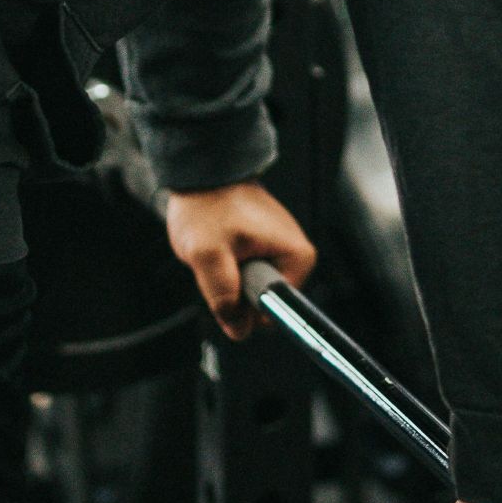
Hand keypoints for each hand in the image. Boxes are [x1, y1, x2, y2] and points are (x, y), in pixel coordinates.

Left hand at [165, 181, 316, 338]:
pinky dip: (229, 266)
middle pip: (263, 303)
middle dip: (234, 290)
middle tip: (218, 260)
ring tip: (218, 249)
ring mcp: (282, 252)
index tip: (227, 280)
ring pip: (251, 290)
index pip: (275, 312)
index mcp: (297, 258)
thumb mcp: (208, 254)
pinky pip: (247, 275)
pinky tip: (222, 246)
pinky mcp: (268, 249)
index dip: (244, 307)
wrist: (204, 172)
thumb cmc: (208, 205)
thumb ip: (223, 296)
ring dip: (229, 278)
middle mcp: (297, 257)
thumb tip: (238, 330)